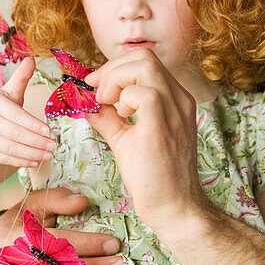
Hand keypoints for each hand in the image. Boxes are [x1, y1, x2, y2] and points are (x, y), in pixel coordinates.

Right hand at [0, 57, 54, 167]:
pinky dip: (22, 161)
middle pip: (15, 134)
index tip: (48, 130)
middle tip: (54, 145)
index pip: (15, 115)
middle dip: (36, 141)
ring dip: (33, 153)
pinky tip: (36, 160)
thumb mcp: (8, 92)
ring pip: (12, 148)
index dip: (32, 124)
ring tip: (49, 153)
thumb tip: (31, 58)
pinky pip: (7, 159)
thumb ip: (21, 78)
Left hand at [85, 50, 205, 230]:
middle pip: (144, 56)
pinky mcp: (164, 125)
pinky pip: (144, 93)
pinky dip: (123, 99)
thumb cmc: (153, 178)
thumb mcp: (125, 139)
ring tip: (109, 106)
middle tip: (98, 94)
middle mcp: (179, 99)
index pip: (145, 61)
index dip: (115, 68)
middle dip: (112, 69)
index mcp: (173, 99)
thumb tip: (84, 103)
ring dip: (116, 80)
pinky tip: (121, 118)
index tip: (96, 87)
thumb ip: (107, 118)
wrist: (174, 209)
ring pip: (145, 65)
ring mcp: (175, 110)